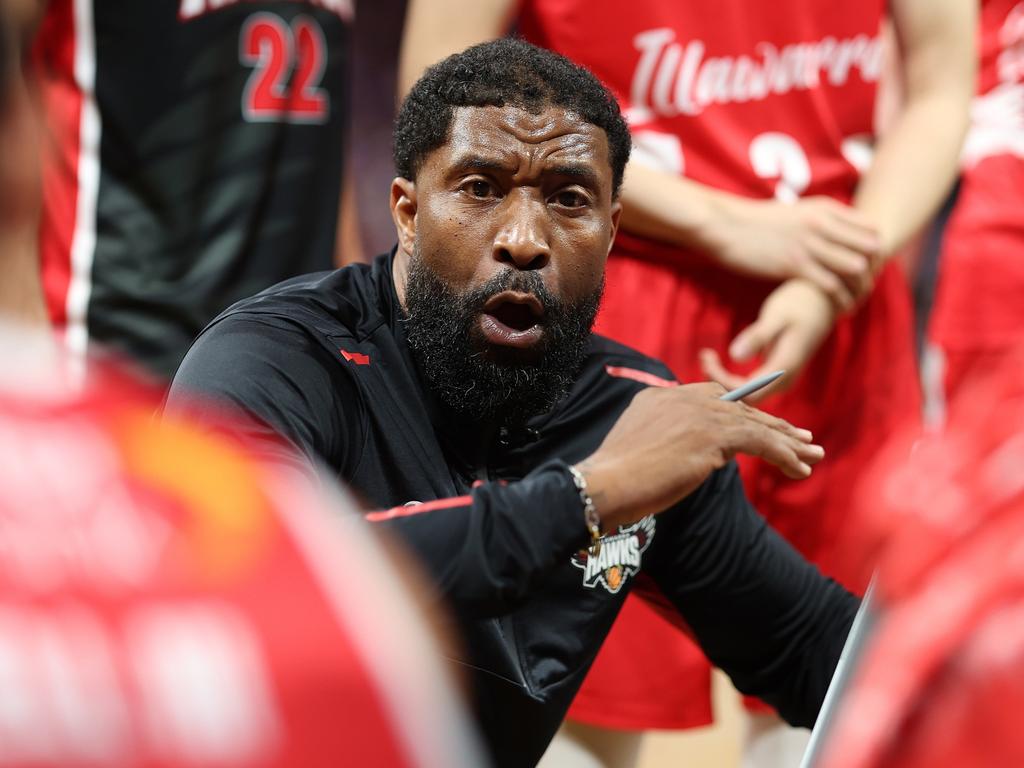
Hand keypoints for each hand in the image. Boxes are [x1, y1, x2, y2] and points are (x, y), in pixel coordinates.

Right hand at [577, 382, 823, 528]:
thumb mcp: (641, 450)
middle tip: (801, 437)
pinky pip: (760, 441)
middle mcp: (682, 399)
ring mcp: (698, 415)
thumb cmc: (615, 479)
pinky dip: (784, 454)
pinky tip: (799, 467)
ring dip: (787, 441)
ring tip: (812, 454)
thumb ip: (667, 441)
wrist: (604, 484)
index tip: (763, 422)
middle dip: (772, 423)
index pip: (712, 397)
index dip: (742, 410)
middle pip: (739, 407)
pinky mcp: (712, 436)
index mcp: (661, 398)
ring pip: (754, 423)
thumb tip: (701, 456)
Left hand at [699, 279, 835, 402]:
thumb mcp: (777, 316)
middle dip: (719, 381)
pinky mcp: (772, 375)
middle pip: (744, 399)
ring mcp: (779, 381)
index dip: (723, 381)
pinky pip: (746, 386)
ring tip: (705, 354)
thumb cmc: (799, 304)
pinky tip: (713, 357)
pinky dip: (727, 376)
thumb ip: (758, 336)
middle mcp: (783, 381)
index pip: (748, 393)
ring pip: (744, 394)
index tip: (706, 357)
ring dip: (721, 379)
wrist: (821, 302)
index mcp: (785, 369)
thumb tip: (733, 356)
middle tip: (703, 354)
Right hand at [707, 195, 878, 310]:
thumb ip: (818, 219)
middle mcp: (822, 224)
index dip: (875, 251)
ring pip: (854, 268)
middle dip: (873, 271)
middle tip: (865, 289)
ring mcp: (809, 244)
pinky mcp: (793, 265)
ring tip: (856, 303)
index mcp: (825, 208)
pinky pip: (830, 285)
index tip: (868, 268)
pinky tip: (840, 311)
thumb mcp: (794, 211)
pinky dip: (840, 300)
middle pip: (869, 249)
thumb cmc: (755, 222)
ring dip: (860, 289)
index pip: (871, 229)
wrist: (725, 226)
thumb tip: (833, 231)